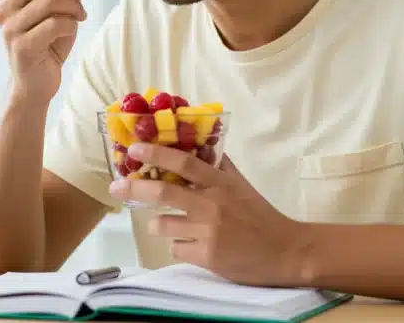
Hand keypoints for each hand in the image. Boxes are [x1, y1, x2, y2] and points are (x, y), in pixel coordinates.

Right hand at [0, 0, 100, 104]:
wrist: (34, 84)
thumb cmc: (46, 45)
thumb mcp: (62, 11)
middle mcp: (5, 8)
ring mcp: (11, 27)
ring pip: (48, 0)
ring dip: (73, 5)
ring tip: (80, 15)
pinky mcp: (23, 46)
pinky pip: (54, 24)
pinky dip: (70, 23)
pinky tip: (72, 29)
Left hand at [108, 143, 306, 287]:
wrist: (287, 252)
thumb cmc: (261, 216)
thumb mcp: (242, 185)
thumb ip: (221, 167)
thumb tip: (204, 145)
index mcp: (221, 183)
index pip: (184, 162)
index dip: (156, 153)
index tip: (135, 149)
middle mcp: (212, 204)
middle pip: (163, 192)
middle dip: (134, 188)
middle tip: (116, 187)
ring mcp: (209, 231)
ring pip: (163, 224)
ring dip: (157, 223)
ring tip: (163, 223)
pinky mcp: (207, 256)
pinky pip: (176, 248)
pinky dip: (178, 245)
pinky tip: (190, 245)